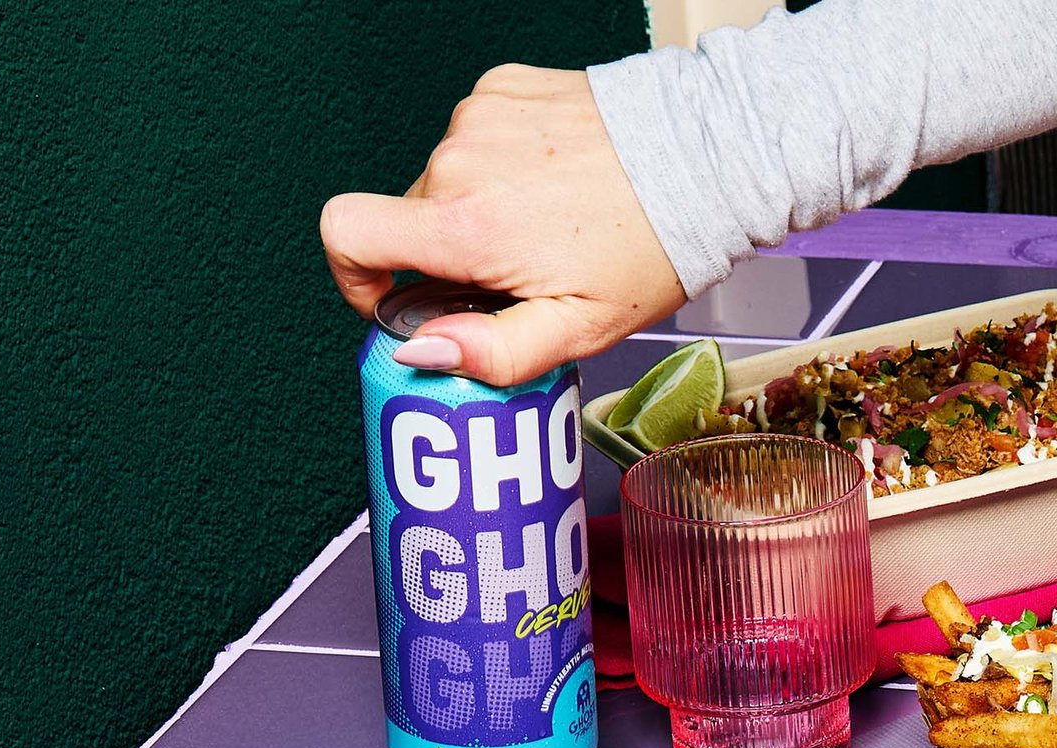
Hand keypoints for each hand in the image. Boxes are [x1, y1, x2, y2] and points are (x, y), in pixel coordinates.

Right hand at [322, 65, 687, 386]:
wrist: (709, 159)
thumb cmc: (653, 247)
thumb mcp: (579, 327)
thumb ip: (493, 351)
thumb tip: (421, 351)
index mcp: (468, 223)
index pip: (347, 235)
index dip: (355, 277)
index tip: (395, 301)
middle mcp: (460, 159)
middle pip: (411, 219)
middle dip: (451, 257)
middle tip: (522, 276)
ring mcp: (479, 115)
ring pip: (447, 181)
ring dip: (481, 210)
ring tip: (552, 226)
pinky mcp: (503, 88)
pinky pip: (477, 140)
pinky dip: (503, 167)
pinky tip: (558, 184)